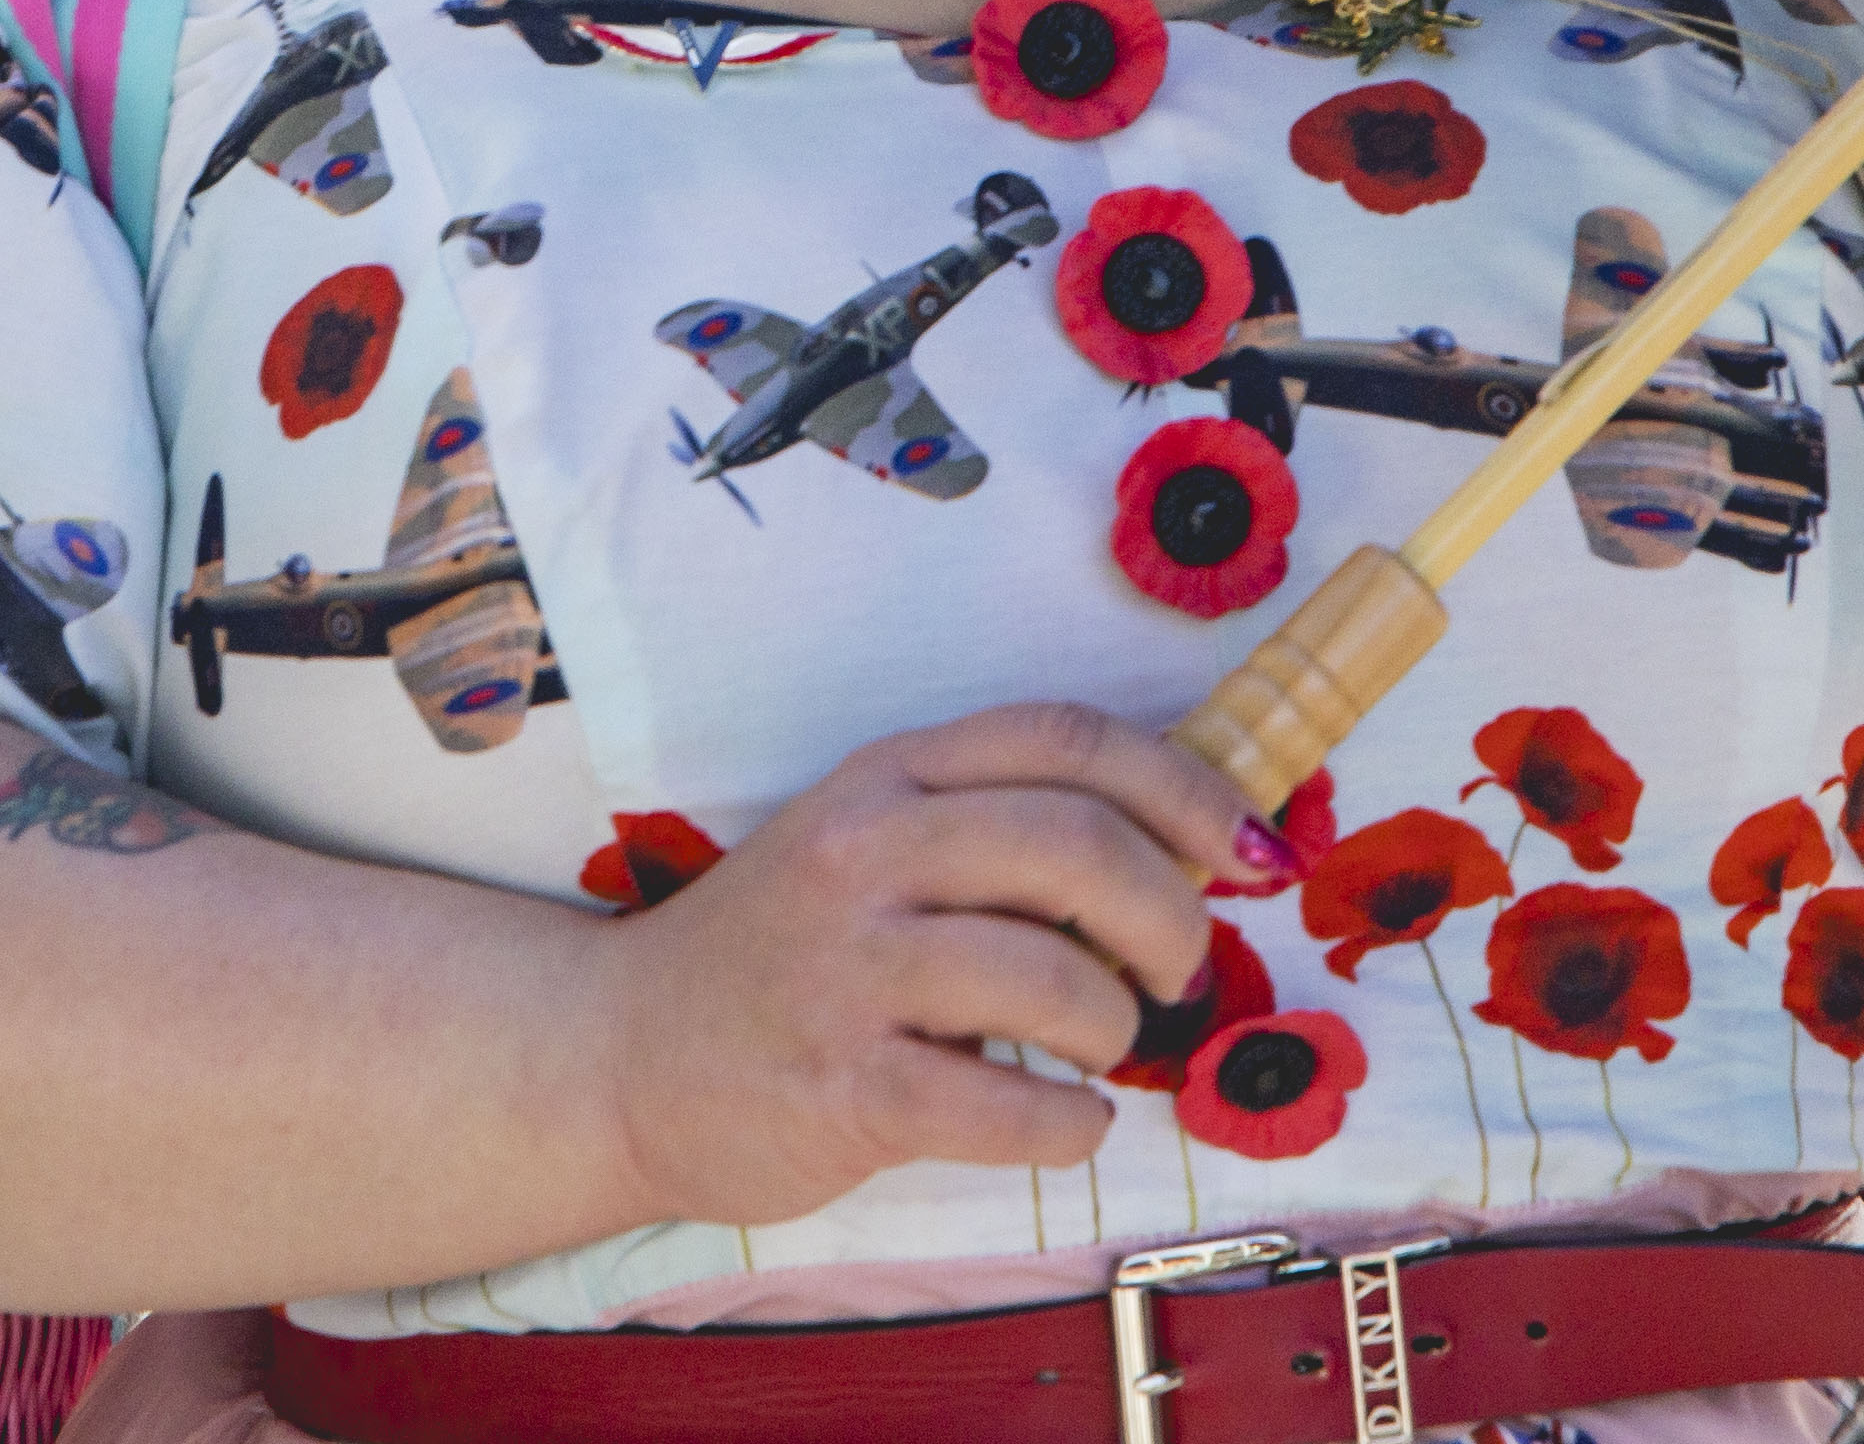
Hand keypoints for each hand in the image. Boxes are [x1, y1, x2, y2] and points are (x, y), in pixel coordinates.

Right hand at [582, 700, 1255, 1228]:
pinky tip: (1062, 1122)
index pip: (1067, 737)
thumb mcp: (869, 846)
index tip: (1242, 850)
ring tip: (1098, 1046)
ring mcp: (847, 972)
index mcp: (886, 778)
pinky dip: (1070, 1126)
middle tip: (1176, 970)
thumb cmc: (782, 954)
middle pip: (1080, 848)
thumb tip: (1190, 850)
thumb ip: (995, 830)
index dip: (1184, 786)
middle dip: (1170, 918)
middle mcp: (863, 854)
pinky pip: (1009, 1109)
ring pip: (1056, 982)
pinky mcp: (843, 1088)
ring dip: (1117, 1027)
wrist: (622, 1056)